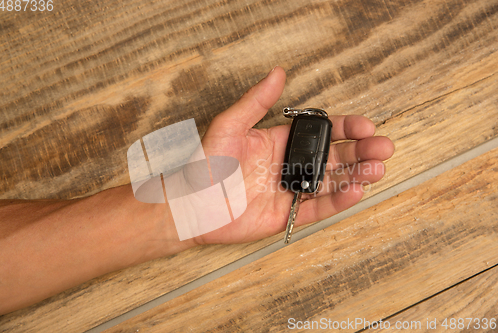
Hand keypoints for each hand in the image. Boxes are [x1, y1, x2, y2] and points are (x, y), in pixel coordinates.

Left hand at [195, 67, 394, 243]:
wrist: (191, 206)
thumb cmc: (205, 165)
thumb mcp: (229, 126)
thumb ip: (255, 102)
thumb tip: (277, 74)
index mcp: (280, 141)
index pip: (320, 131)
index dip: (345, 128)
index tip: (365, 125)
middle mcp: (289, 164)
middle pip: (334, 156)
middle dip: (361, 151)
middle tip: (383, 148)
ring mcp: (290, 189)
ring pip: (331, 181)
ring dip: (357, 175)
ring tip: (377, 169)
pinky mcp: (287, 213)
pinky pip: (317, 207)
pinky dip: (337, 201)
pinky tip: (355, 191)